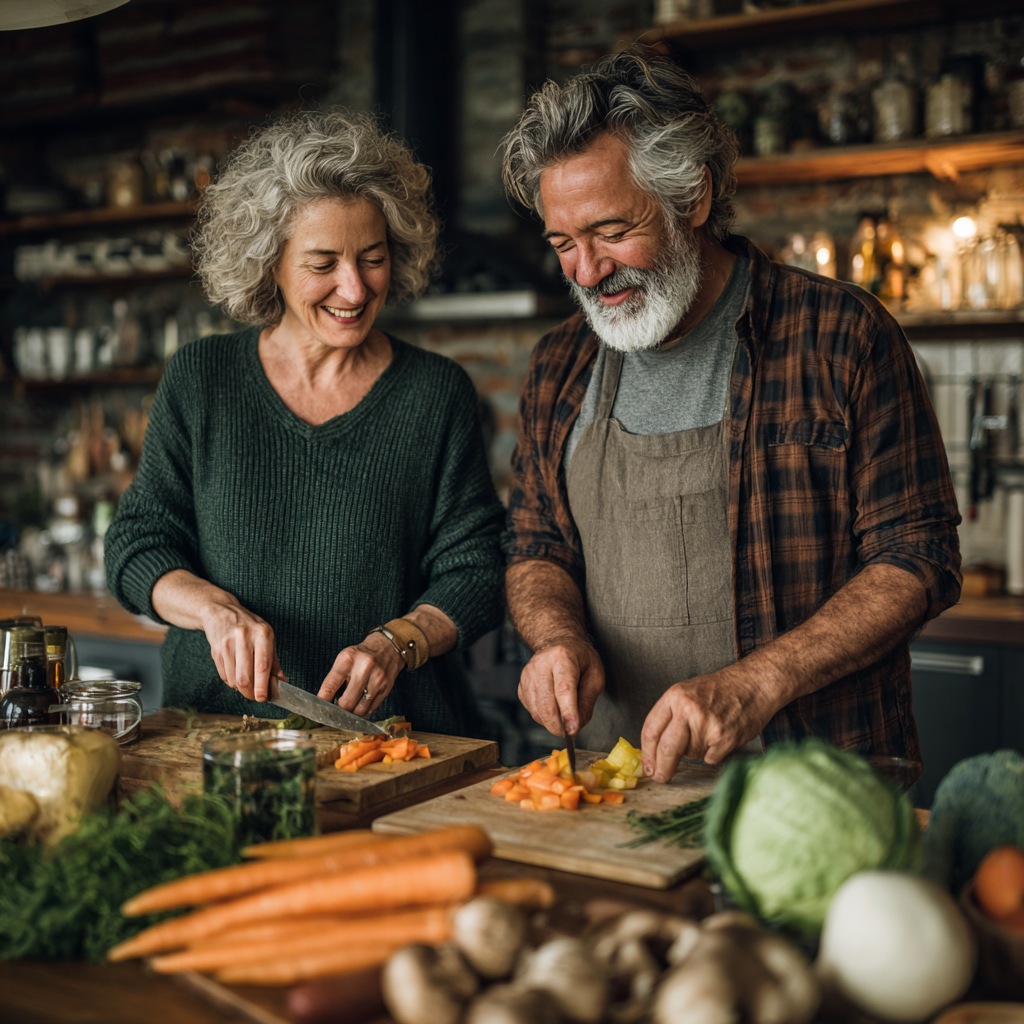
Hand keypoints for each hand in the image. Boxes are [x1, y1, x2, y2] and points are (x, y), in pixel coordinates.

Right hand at [200, 599, 285, 701]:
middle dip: (251, 693)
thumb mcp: (266, 636)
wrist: (221, 612)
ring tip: (247, 684)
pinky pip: (224, 676)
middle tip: (256, 697)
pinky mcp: (216, 651)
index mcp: (262, 633)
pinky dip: (232, 682)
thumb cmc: (249, 626)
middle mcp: (244, 637)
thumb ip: (274, 659)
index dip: (263, 686)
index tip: (264, 698)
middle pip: (245, 677)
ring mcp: (228, 644)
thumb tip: (281, 681)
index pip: (262, 666)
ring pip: (234, 680)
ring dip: (241, 689)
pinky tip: (236, 674)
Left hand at [317, 632, 404, 716]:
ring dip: (353, 711)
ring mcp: (377, 679)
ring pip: (360, 710)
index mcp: (348, 659)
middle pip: (347, 703)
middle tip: (338, 705)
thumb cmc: (362, 654)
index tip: (321, 707)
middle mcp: (364, 669)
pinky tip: (361, 702)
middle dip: (340, 708)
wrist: (388, 646)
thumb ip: (335, 679)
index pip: (329, 686)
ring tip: (351, 703)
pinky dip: (363, 710)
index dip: (323, 701)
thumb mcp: (344, 659)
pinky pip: (371, 709)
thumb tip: (326, 702)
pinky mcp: (386, 689)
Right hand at [518, 638, 604, 736]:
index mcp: (562, 658)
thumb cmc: (579, 658)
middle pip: (546, 705)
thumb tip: (578, 724)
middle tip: (571, 731)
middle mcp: (541, 665)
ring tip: (565, 716)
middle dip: (558, 726)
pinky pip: (531, 711)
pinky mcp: (521, 686)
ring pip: (537, 712)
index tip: (573, 730)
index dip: (568, 712)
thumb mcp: (595, 674)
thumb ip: (588, 700)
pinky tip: (553, 707)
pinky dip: (543, 717)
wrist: (557, 642)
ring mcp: (527, 676)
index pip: (564, 689)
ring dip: (552, 723)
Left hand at [641, 663, 777, 780]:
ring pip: (691, 754)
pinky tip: (722, 735)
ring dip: (696, 751)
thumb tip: (655, 749)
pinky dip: (714, 753)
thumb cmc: (720, 689)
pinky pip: (710, 758)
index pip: (651, 729)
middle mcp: (688, 709)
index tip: (647, 766)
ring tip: (709, 730)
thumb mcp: (687, 692)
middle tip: (660, 778)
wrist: (753, 684)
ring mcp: (707, 724)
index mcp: (674, 696)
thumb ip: (670, 716)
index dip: (647, 752)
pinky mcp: (724, 738)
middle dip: (662, 768)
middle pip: (667, 748)